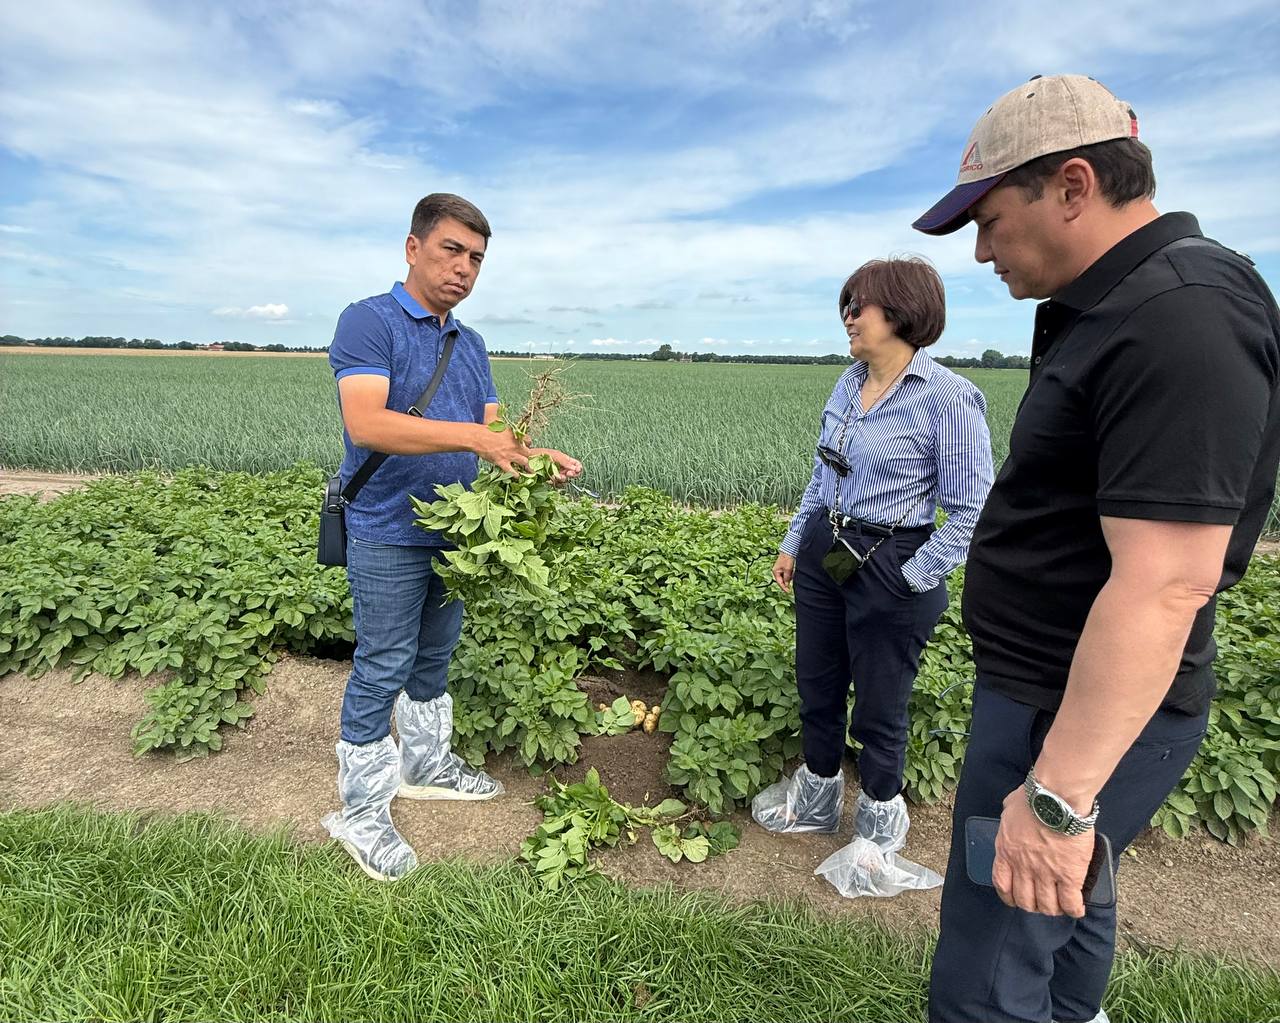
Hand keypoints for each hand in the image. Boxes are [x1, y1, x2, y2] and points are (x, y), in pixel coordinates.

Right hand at [475, 425, 531, 475]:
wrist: (478, 437)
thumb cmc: (488, 430)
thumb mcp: (502, 427)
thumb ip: (510, 433)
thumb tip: (513, 435)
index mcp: (515, 436)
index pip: (528, 441)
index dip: (528, 445)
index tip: (525, 447)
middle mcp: (515, 446)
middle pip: (529, 453)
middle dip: (528, 456)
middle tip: (527, 459)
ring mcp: (509, 454)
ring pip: (524, 462)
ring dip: (525, 466)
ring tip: (526, 469)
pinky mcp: (502, 462)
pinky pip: (512, 471)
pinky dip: (516, 475)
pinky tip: (517, 476)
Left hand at [530, 447, 582, 484]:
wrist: (527, 459)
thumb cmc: (541, 454)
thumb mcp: (555, 455)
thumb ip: (566, 461)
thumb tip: (575, 468)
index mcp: (565, 460)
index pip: (576, 465)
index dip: (578, 468)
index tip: (577, 470)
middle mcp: (562, 468)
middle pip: (573, 474)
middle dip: (572, 474)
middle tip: (568, 473)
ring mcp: (556, 474)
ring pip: (565, 480)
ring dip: (563, 478)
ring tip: (558, 475)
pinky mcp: (550, 480)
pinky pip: (556, 484)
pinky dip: (555, 482)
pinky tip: (551, 479)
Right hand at [772, 553, 795, 593]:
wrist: (789, 550)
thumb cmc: (787, 559)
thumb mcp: (787, 570)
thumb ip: (787, 578)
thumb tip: (786, 585)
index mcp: (775, 572)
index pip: (779, 582)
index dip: (784, 588)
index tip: (788, 592)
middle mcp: (777, 571)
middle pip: (782, 580)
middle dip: (787, 582)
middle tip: (792, 585)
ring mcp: (780, 569)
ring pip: (785, 577)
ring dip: (789, 578)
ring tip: (792, 573)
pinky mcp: (784, 568)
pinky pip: (787, 574)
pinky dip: (790, 575)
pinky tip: (792, 572)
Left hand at [992, 787, 1091, 917]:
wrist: (1056, 800)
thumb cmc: (1033, 798)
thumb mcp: (1010, 806)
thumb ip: (1008, 814)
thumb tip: (1011, 810)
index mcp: (1006, 851)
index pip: (1002, 884)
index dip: (1008, 897)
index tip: (1015, 899)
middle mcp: (1023, 867)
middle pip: (1025, 900)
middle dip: (1032, 905)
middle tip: (1041, 902)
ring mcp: (1046, 873)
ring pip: (1047, 905)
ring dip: (1053, 908)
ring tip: (1060, 905)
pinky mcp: (1069, 875)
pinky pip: (1070, 902)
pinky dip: (1074, 909)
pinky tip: (1077, 908)